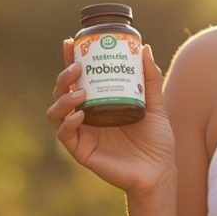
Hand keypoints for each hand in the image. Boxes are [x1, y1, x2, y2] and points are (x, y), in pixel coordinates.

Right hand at [45, 38, 175, 197]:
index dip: (70, 60)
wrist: (160, 172)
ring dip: (62, 99)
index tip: (70, 43)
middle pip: (62, 92)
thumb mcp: (156, 105)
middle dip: (64, 76)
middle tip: (76, 67)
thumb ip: (149, 79)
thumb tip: (145, 49)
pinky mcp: (82, 151)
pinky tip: (80, 115)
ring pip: (56, 113)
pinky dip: (68, 123)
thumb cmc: (157, 141)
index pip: (79, 79)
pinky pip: (65, 135)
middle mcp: (87, 117)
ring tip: (80, 92)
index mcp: (99, 103)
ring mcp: (83, 134)